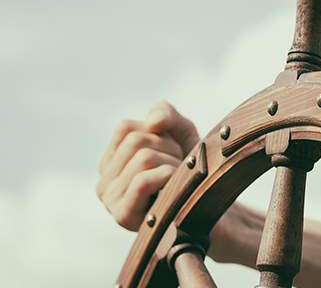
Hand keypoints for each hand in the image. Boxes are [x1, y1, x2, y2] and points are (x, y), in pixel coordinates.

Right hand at [96, 101, 199, 230]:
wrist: (209, 205)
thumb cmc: (190, 167)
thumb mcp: (180, 132)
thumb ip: (165, 113)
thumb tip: (153, 122)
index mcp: (110, 161)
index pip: (126, 128)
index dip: (157, 134)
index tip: (171, 152)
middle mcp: (104, 180)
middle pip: (136, 141)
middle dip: (169, 149)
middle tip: (179, 168)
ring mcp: (110, 199)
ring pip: (144, 158)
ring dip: (173, 165)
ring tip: (178, 181)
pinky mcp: (123, 215)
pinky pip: (142, 181)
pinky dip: (166, 177)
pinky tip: (174, 187)